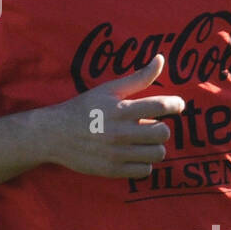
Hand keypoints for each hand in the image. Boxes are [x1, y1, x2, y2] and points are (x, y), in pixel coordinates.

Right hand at [40, 54, 184, 178]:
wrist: (54, 135)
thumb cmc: (84, 109)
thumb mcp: (108, 89)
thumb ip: (137, 78)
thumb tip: (160, 59)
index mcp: (120, 109)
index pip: (161, 106)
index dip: (175, 104)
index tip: (177, 106)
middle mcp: (119, 132)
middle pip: (163, 133)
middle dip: (162, 128)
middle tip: (152, 125)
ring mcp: (116, 153)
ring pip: (157, 153)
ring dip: (154, 146)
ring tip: (143, 141)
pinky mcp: (112, 170)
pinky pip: (145, 170)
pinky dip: (143, 162)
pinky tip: (133, 154)